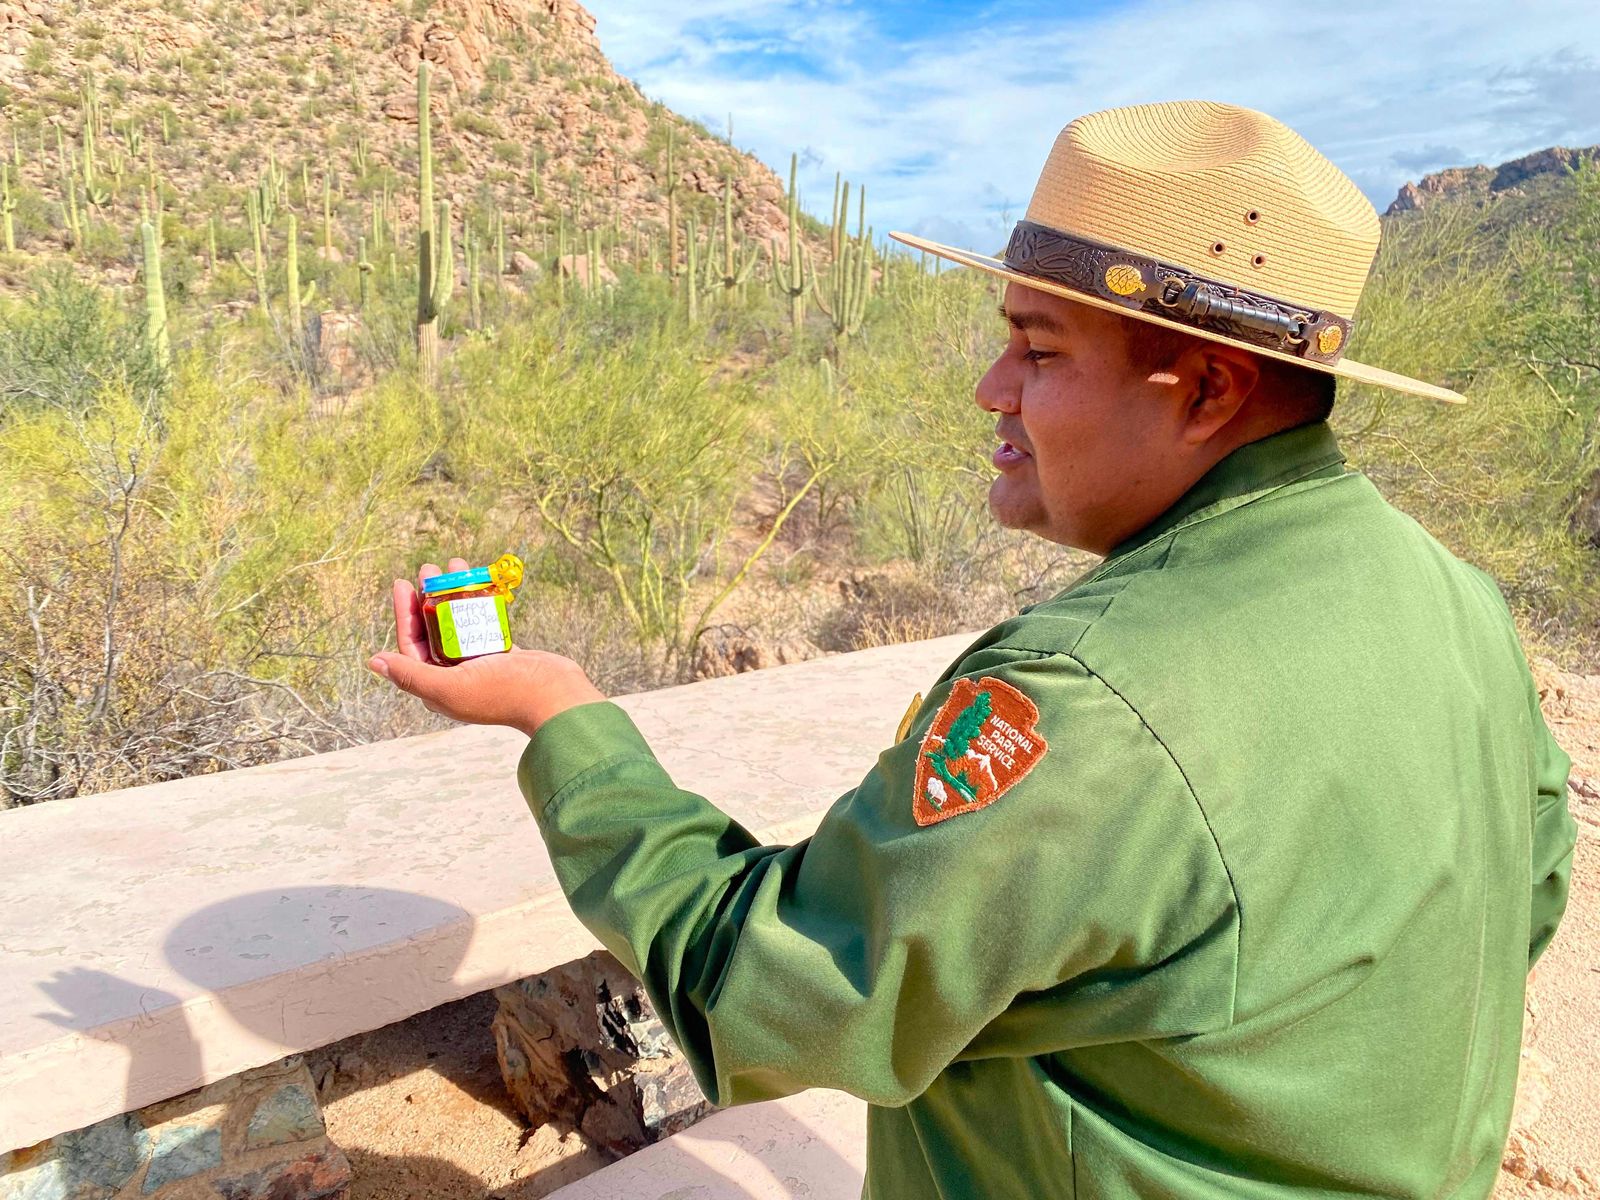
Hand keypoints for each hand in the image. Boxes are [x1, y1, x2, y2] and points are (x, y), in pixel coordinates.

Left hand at [367, 557, 606, 737]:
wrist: (554, 696)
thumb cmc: (503, 693)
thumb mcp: (450, 686)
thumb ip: (411, 674)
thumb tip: (374, 660)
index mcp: (438, 687)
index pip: (412, 645)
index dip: (404, 614)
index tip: (403, 583)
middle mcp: (456, 675)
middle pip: (435, 629)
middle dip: (429, 597)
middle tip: (429, 568)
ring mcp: (481, 664)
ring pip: (460, 621)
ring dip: (455, 593)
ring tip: (455, 565)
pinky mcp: (503, 653)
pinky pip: (485, 621)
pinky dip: (480, 600)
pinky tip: (480, 580)